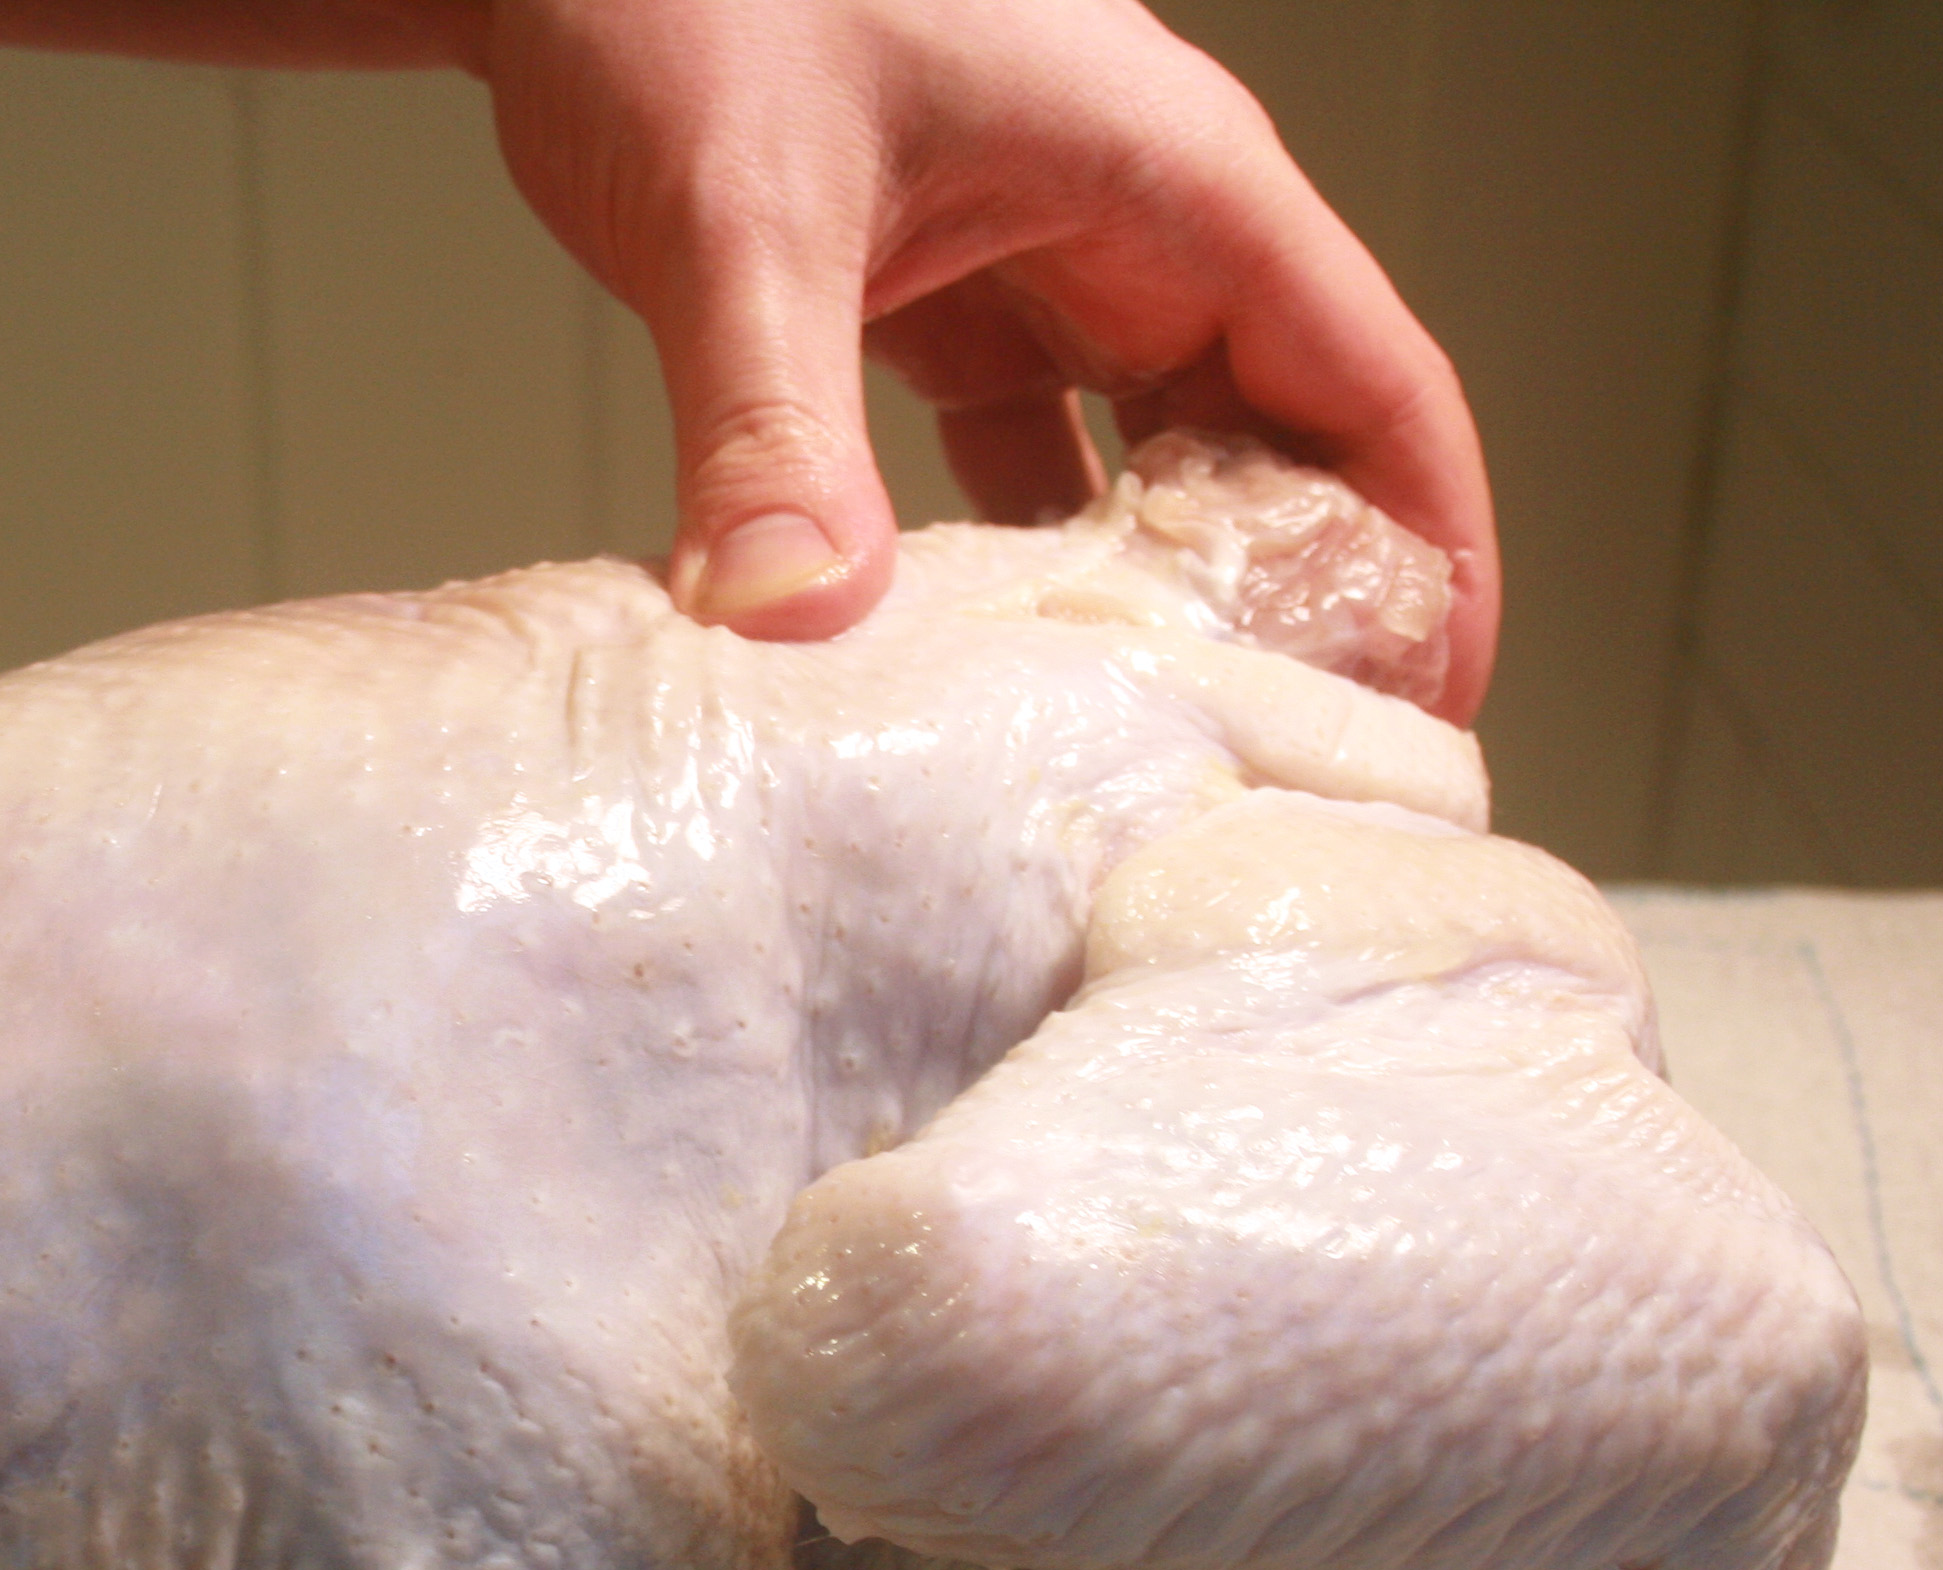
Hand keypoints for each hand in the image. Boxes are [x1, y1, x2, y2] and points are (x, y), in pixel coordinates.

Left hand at [468, 0, 1497, 715]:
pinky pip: (1021, 453)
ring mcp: (1034, 259)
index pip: (1371, 380)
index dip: (1430, 547)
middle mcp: (1128, 222)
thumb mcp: (743, 207)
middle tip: (1284, 779)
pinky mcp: (932, 297)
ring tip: (1156, 756)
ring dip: (1156, 600)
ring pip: (1150, 459)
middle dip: (1304, 606)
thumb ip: (771, 418)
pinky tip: (985, 670)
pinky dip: (1015, 560)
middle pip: (1284, 440)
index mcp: (1165, 179)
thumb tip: (799, 619)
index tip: (1436, 706)